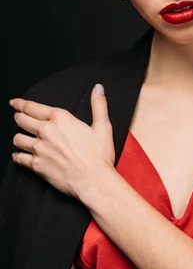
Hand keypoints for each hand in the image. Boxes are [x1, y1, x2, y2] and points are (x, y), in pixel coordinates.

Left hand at [9, 84, 115, 198]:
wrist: (93, 180)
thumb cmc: (99, 155)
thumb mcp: (103, 126)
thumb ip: (99, 105)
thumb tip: (98, 88)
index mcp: (60, 118)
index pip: (32, 107)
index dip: (20, 104)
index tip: (15, 103)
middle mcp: (46, 131)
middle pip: (21, 120)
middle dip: (18, 117)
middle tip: (18, 117)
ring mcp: (39, 149)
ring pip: (17, 138)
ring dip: (18, 137)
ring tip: (20, 137)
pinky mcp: (36, 165)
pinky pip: (19, 158)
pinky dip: (17, 156)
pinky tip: (19, 156)